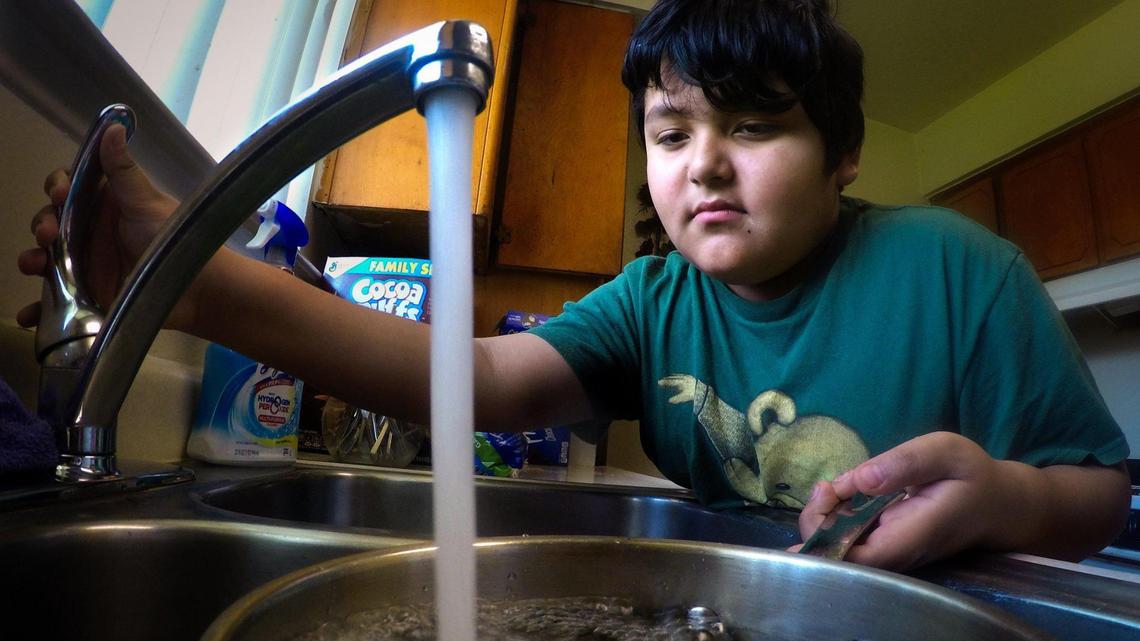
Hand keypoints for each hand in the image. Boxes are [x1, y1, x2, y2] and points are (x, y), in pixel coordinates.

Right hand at [16, 124, 186, 327]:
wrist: (199, 290)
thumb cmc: (174, 240)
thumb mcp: (147, 203)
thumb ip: (124, 171)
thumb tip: (114, 125)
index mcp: (105, 206)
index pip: (68, 190)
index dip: (58, 189)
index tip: (61, 194)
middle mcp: (92, 234)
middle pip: (51, 223)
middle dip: (42, 225)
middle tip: (49, 234)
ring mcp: (88, 265)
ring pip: (46, 259)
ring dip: (32, 259)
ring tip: (34, 265)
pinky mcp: (90, 296)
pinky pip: (57, 303)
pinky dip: (39, 309)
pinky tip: (27, 316)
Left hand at [791, 432, 1012, 570]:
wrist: (998, 503)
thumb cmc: (973, 476)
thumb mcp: (946, 452)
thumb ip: (905, 463)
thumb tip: (860, 479)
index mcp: (912, 535)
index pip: (861, 559)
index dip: (829, 542)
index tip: (823, 505)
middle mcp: (896, 550)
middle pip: (843, 556)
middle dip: (818, 524)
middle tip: (824, 488)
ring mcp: (889, 548)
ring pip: (842, 546)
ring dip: (824, 518)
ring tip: (830, 487)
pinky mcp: (884, 539)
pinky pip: (850, 535)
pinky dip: (836, 515)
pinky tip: (840, 491)